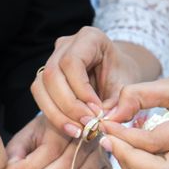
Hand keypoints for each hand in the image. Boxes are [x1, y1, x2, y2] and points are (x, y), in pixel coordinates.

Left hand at [4, 114, 116, 168]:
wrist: (68, 123)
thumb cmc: (44, 134)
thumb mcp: (26, 136)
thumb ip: (16, 153)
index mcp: (66, 124)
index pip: (49, 150)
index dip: (27, 167)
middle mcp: (86, 137)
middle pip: (65, 165)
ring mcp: (99, 154)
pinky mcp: (107, 168)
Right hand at [31, 26, 160, 137]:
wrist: (116, 72)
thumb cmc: (122, 75)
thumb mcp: (128, 87)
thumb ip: (120, 104)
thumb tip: (104, 122)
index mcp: (89, 38)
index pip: (72, 62)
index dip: (81, 90)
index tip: (97, 111)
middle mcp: (65, 45)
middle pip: (52, 75)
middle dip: (68, 105)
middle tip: (87, 125)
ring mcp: (51, 59)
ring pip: (40, 87)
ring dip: (57, 114)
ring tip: (78, 131)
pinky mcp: (45, 77)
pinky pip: (41, 96)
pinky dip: (54, 115)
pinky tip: (70, 128)